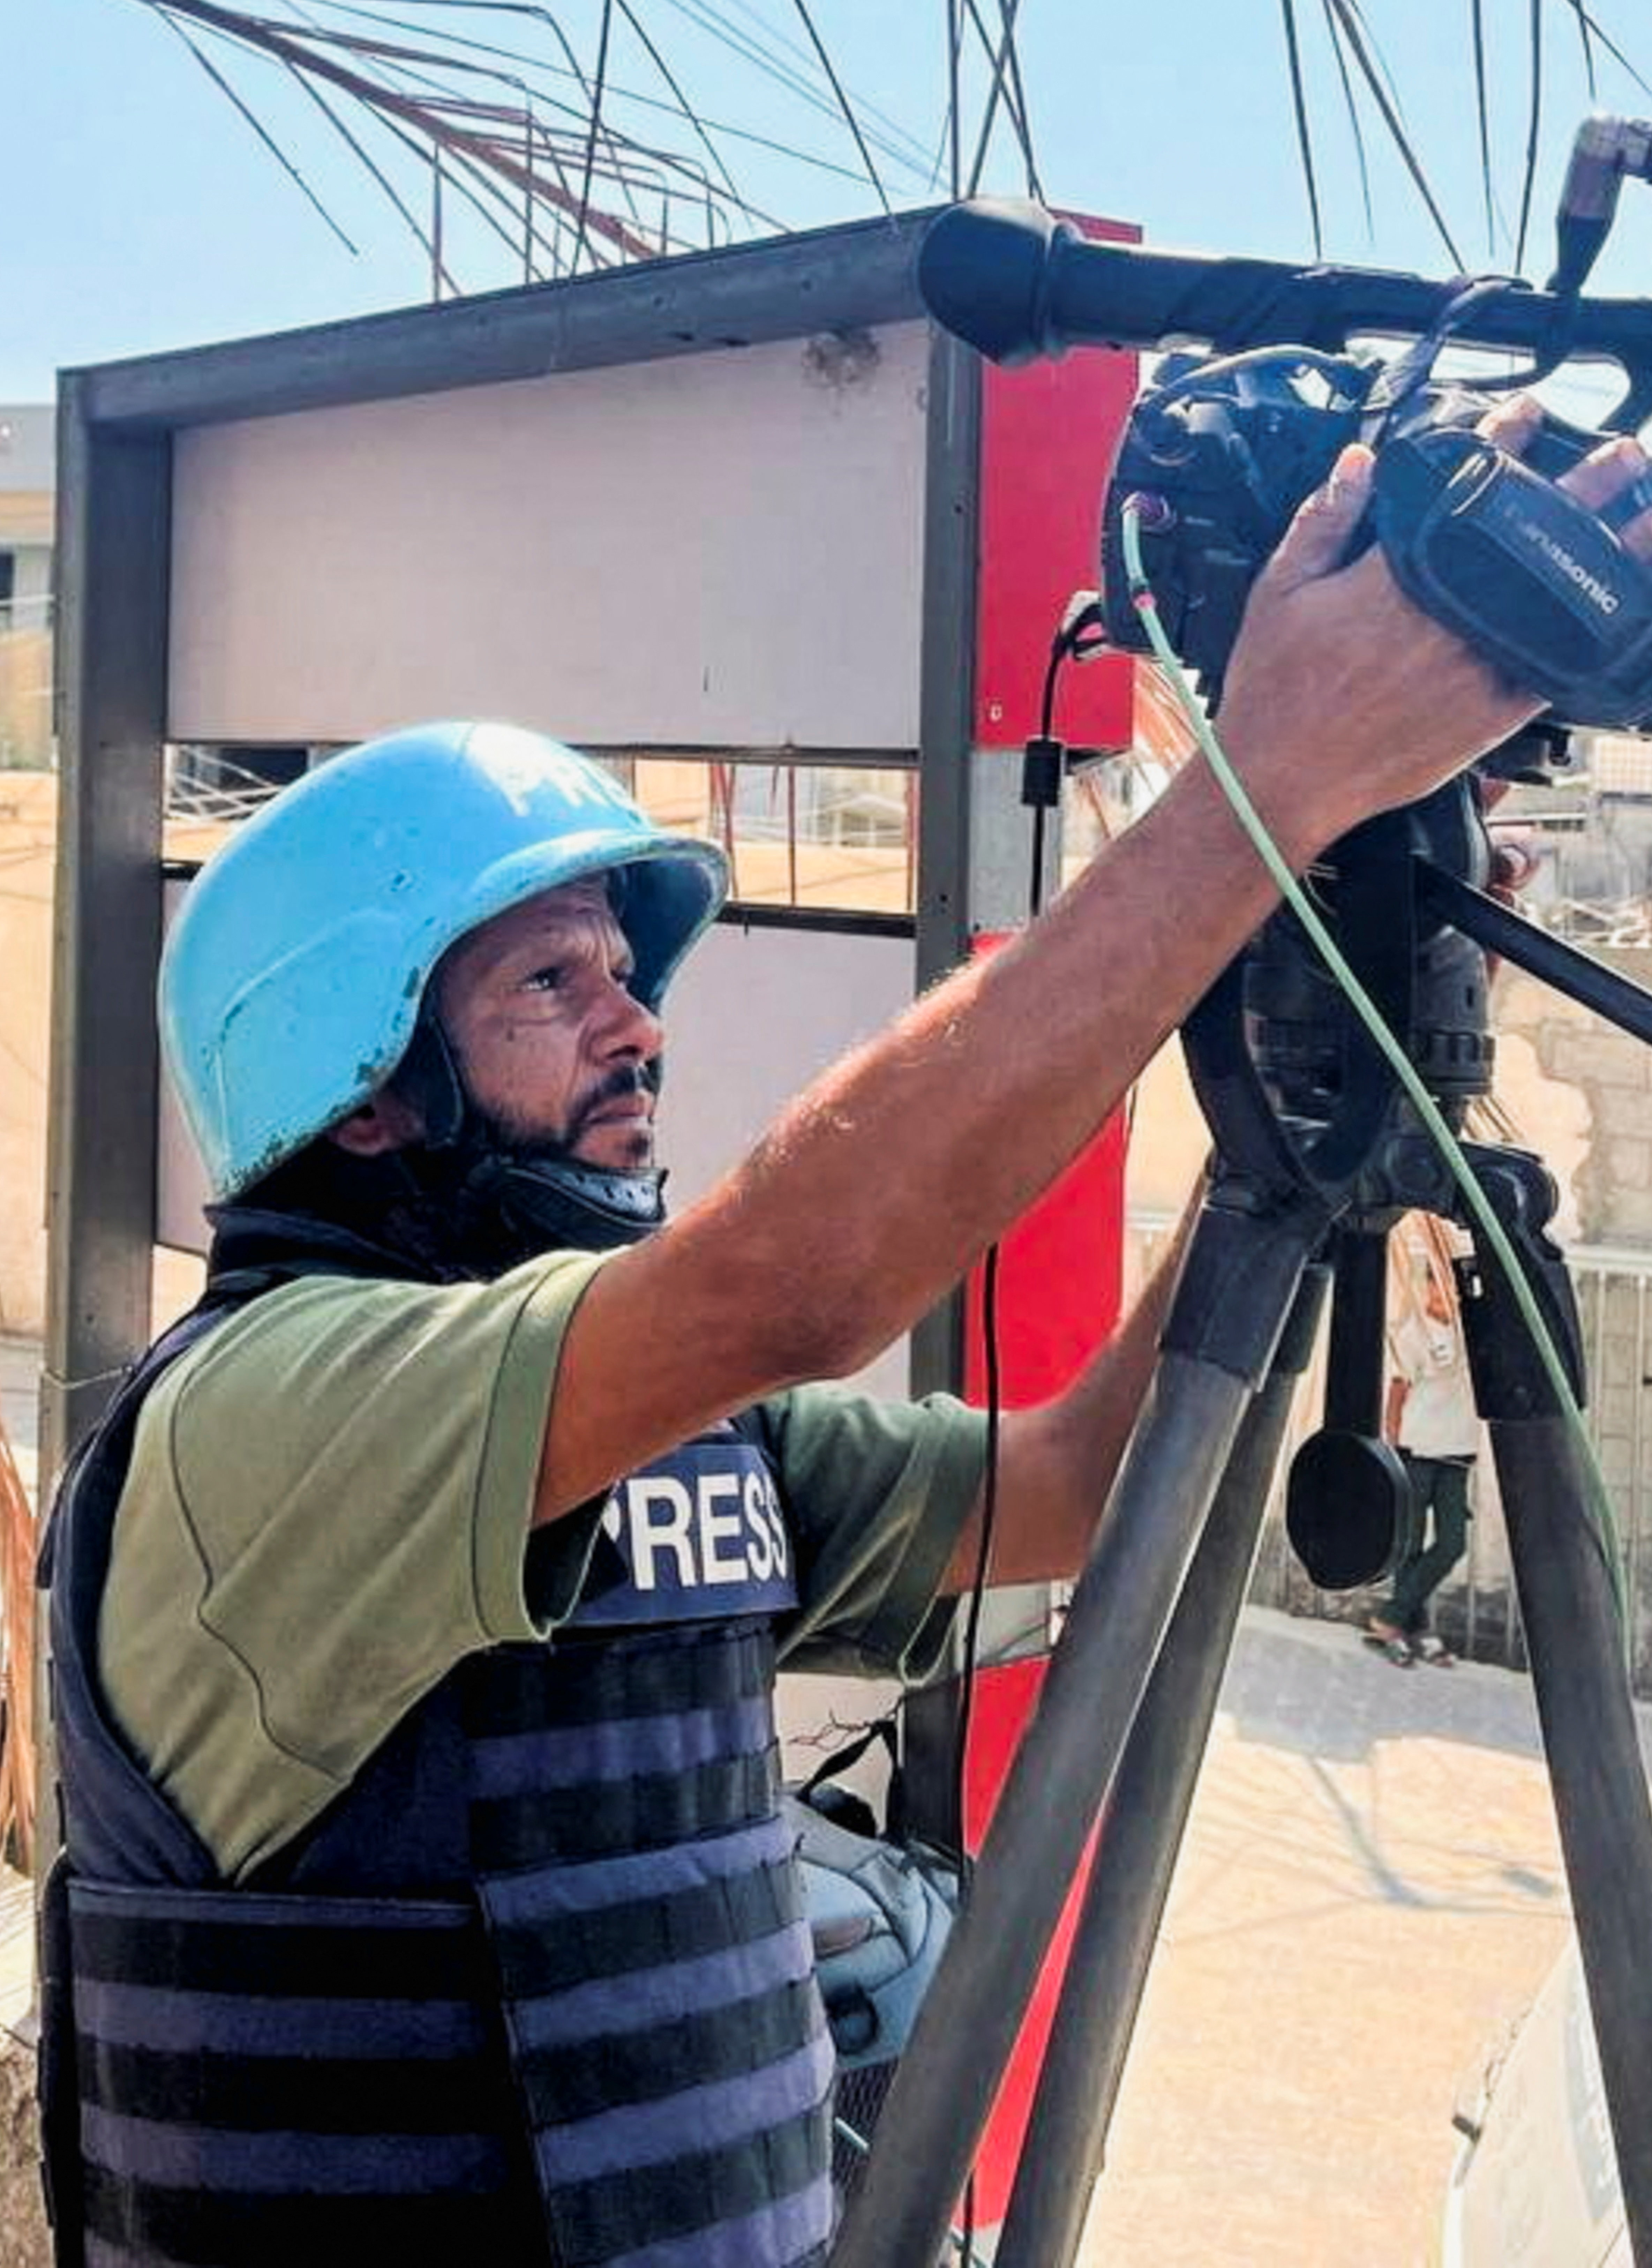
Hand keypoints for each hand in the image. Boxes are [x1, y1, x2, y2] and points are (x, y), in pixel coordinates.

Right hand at [1212, 397, 1651, 859]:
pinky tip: (1621, 612)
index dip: (1503, 441)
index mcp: (1397, 575)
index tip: (1528, 415)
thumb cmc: (1274, 690)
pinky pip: (1556, 665)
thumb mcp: (1279, 592)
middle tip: (1624, 458)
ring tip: (1646, 523)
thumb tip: (1361, 462)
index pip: (1465, 489)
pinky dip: (1592, 637)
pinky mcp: (1491, 713)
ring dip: (1611, 555)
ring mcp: (1476, 664)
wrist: (1280, 781)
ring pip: (1559, 598)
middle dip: (1587, 488)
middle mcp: (1448, 615)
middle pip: (1533, 536)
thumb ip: (1323, 521)